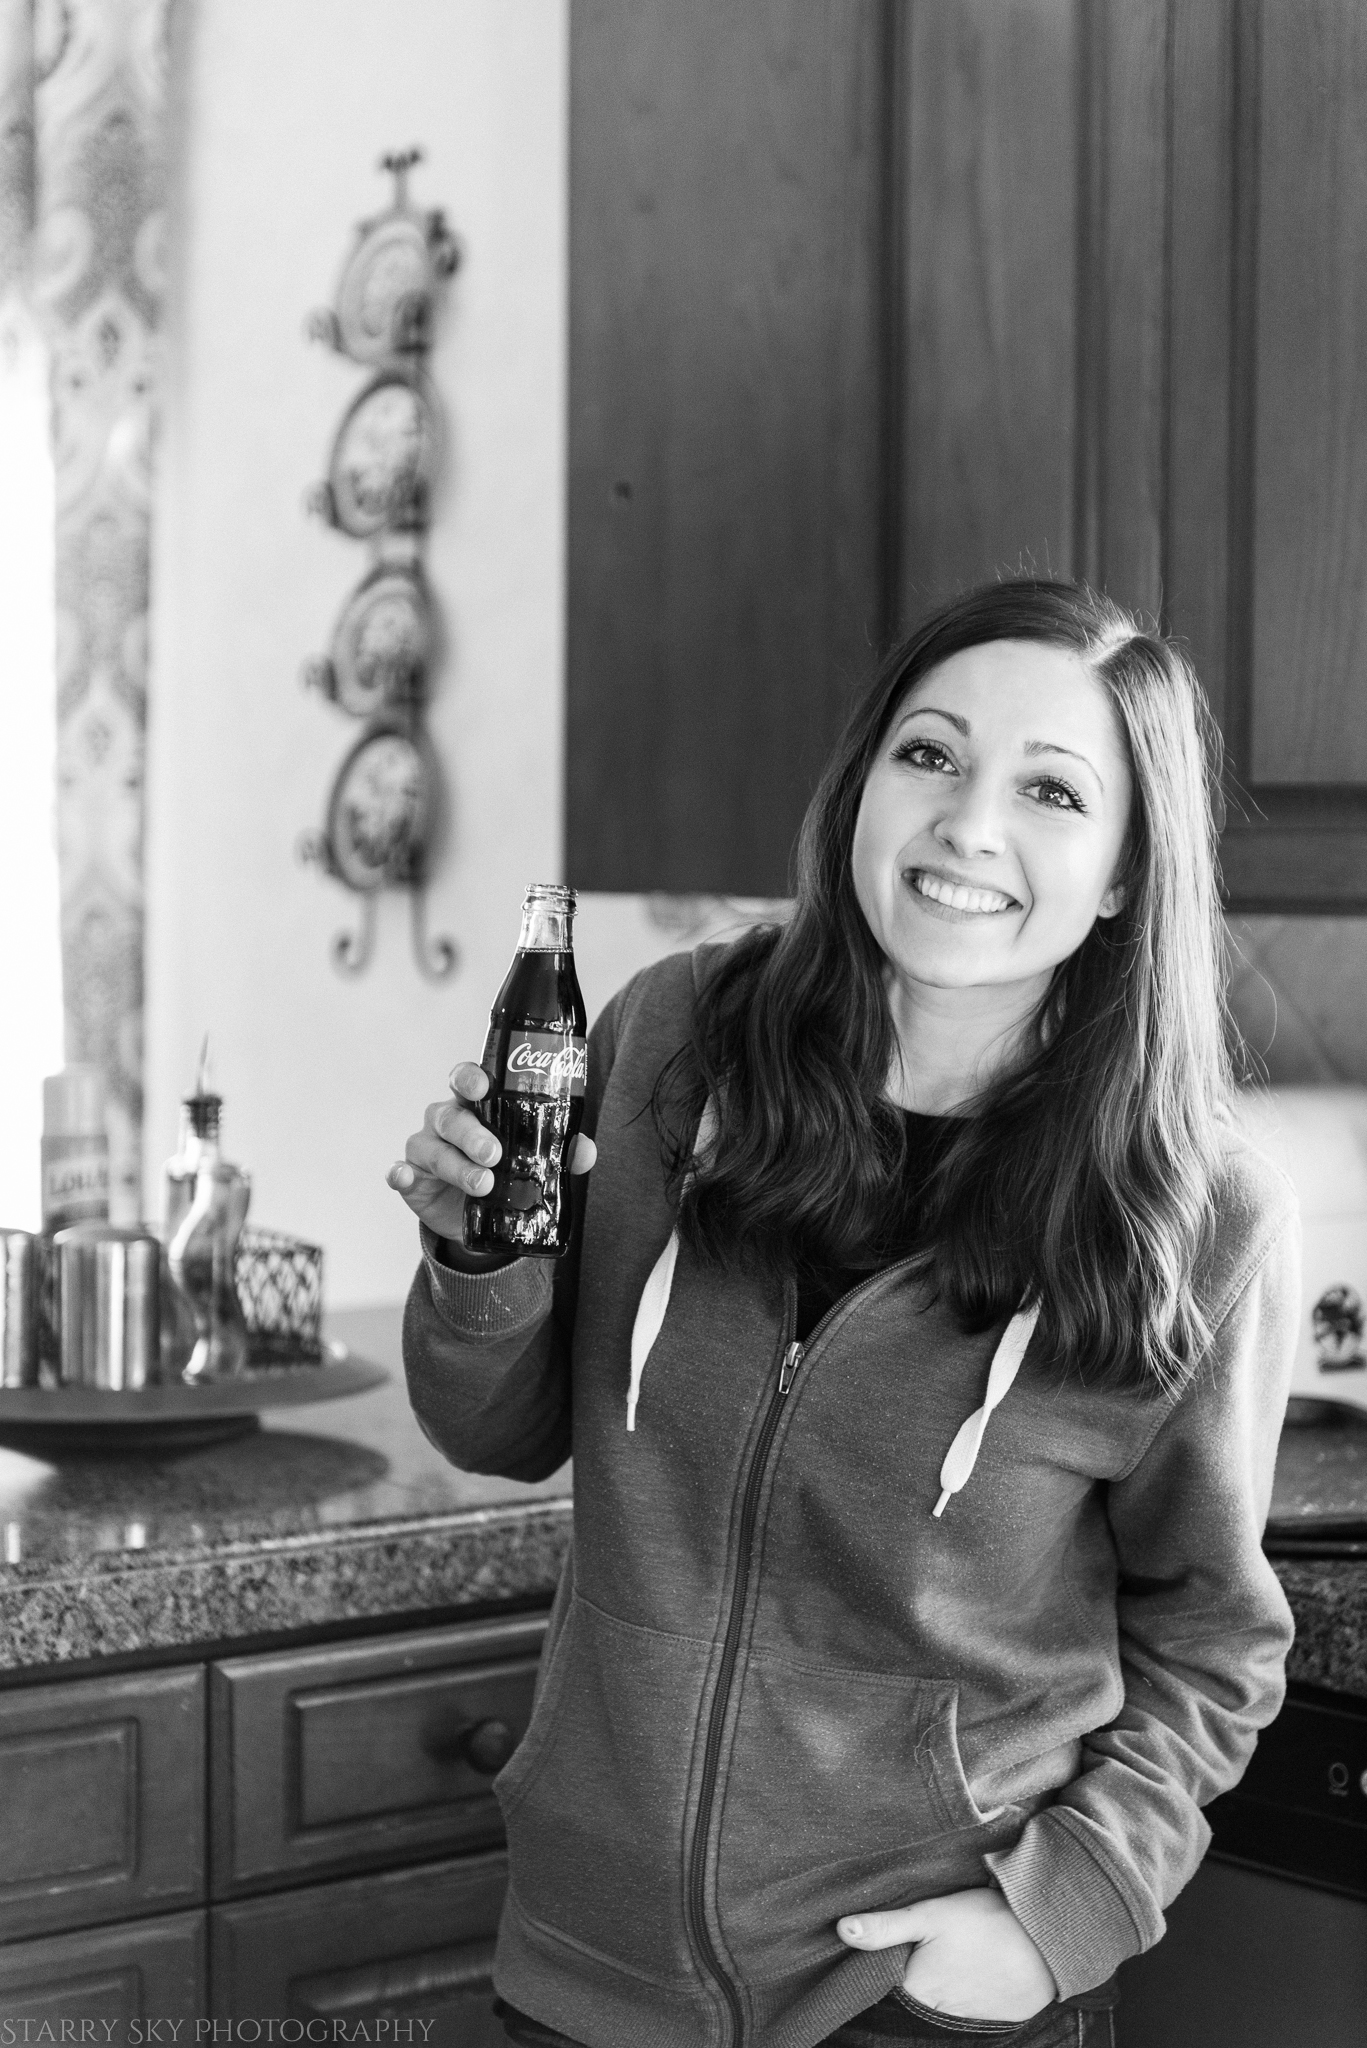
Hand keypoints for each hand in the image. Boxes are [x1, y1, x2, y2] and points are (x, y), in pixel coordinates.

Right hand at [387, 1061, 597, 1244]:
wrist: (479, 1216)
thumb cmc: (505, 1171)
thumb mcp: (532, 1161)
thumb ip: (559, 1151)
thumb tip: (585, 1150)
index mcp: (475, 1106)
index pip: (467, 1080)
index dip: (471, 1078)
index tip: (483, 1086)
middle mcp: (446, 1120)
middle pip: (450, 1115)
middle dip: (472, 1133)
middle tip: (494, 1154)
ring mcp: (425, 1147)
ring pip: (431, 1147)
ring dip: (455, 1164)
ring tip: (483, 1184)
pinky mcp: (411, 1178)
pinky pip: (399, 1172)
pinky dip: (399, 1173)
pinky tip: (404, 1177)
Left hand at [837, 1887, 1056, 2023]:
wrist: (1047, 1941)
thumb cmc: (985, 1923)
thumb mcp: (931, 1914)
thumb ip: (886, 1927)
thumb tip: (842, 1930)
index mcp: (917, 1990)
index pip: (884, 1984)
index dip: (881, 1964)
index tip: (889, 1943)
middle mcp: (937, 2014)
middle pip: (912, 1995)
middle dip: (911, 1975)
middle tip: (925, 1945)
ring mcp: (966, 2020)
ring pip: (939, 2003)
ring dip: (939, 1983)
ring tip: (950, 1955)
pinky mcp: (993, 2018)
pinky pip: (966, 2008)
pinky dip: (964, 1991)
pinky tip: (971, 1968)